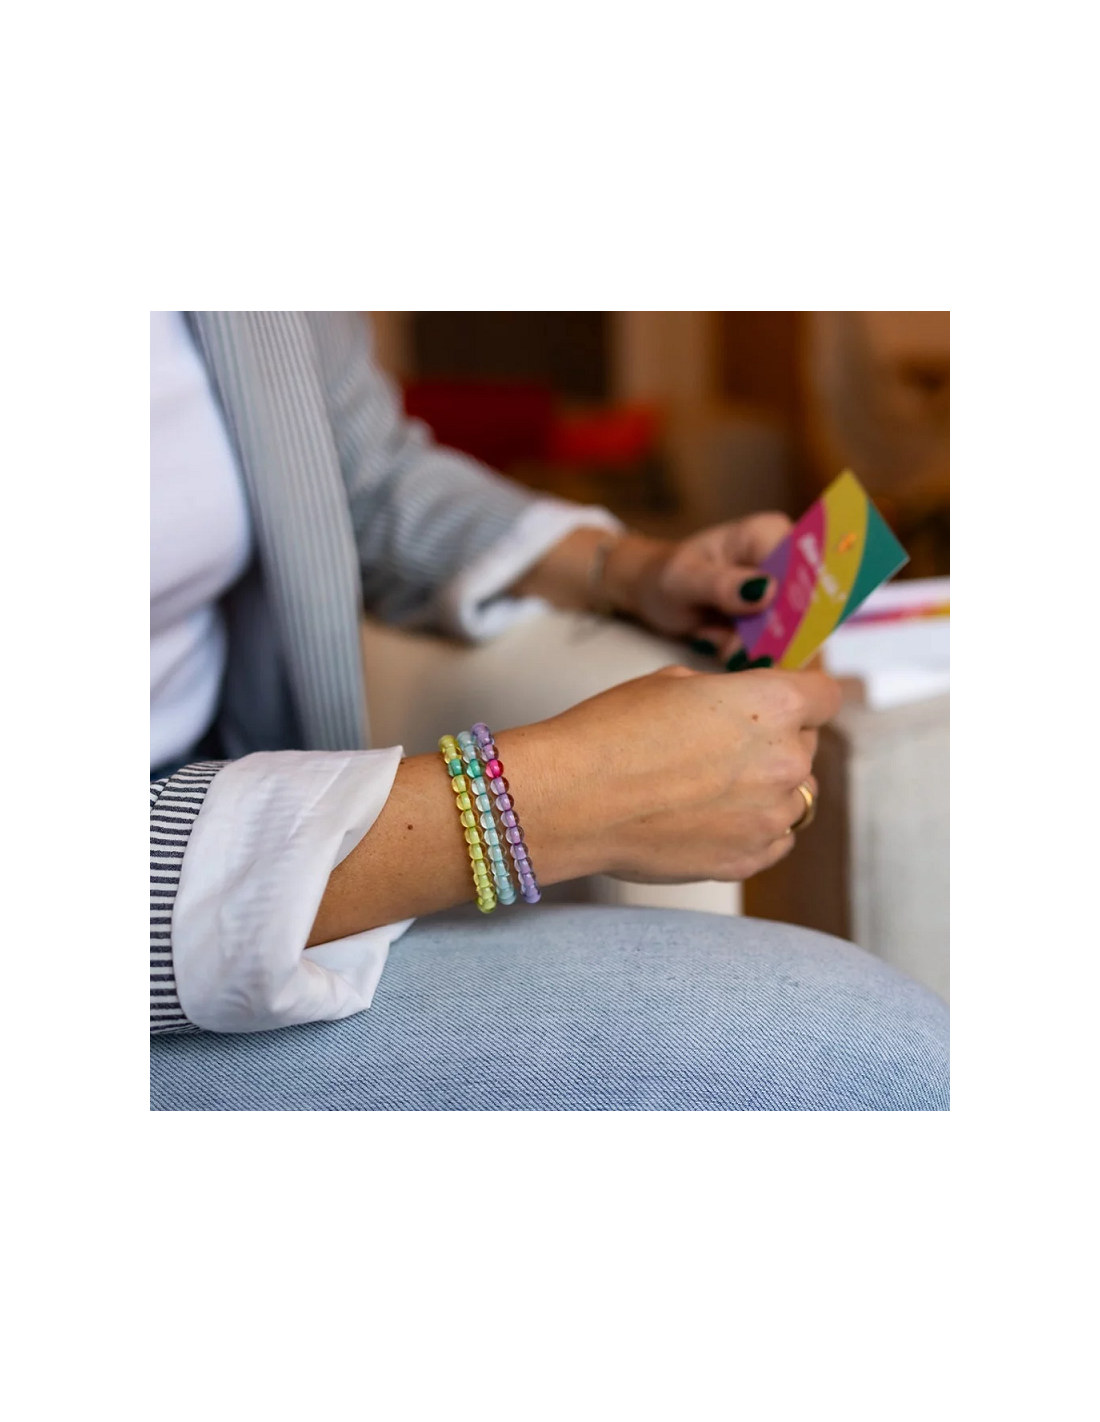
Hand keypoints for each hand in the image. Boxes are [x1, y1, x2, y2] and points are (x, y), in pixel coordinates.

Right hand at [505, 662, 840, 884]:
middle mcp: (785, 762)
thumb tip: (741, 709)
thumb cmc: (611, 733)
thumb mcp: (673, 683)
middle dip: (776, 740)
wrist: (571, 799)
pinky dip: (753, 827)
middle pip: (808, 745)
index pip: (825, 694)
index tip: (787, 699)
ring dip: (767, 787)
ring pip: (795, 796)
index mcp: (772, 705)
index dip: (804, 693)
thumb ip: (728, 696)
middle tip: (722, 743)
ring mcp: (770, 818)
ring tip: (709, 785)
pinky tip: (708, 816)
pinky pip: (774, 839)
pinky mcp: (746, 860)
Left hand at [602, 515, 791, 668]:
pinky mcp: (778, 620)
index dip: (793, 604)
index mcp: (769, 534)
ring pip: (795, 635)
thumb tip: (768, 590)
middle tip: (728, 645)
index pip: (803, 569)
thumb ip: (722, 585)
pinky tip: (722, 643)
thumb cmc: (666, 577)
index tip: (760, 630)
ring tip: (717, 640)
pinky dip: (750, 655)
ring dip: (756, 649)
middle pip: (807, 606)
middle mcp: (787, 560)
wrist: (656, 596)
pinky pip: (780, 648)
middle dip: (768, 636)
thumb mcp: (683, 580)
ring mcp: (786, 593)